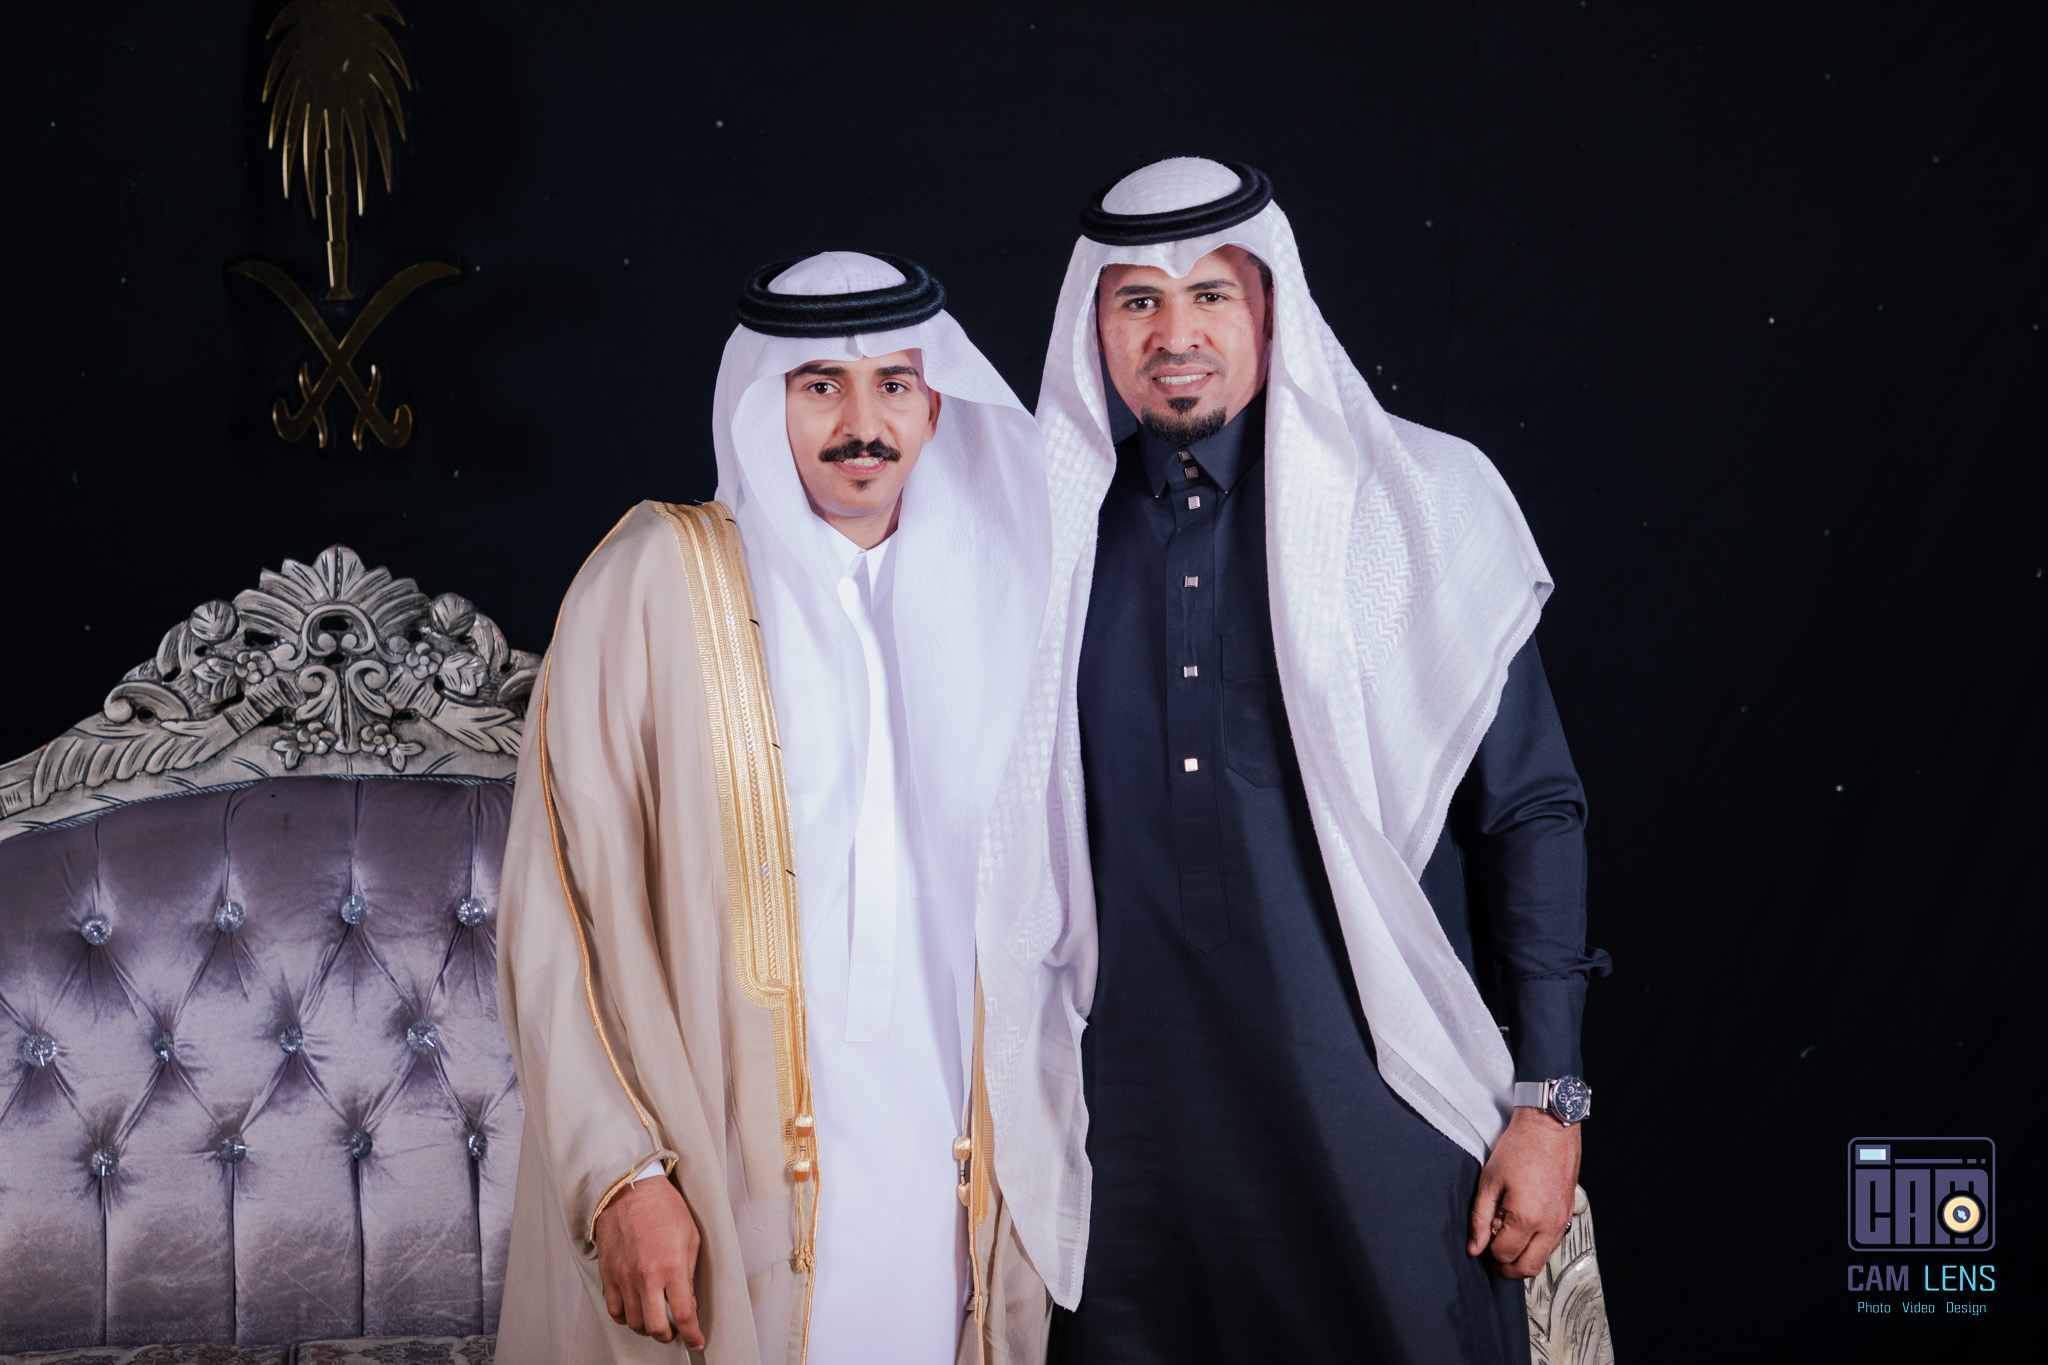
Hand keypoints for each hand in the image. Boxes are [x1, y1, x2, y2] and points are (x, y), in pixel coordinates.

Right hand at [595, 1175, 705, 1347]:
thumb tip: (689, 1304)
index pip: (683, 1314)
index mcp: (672, 1266)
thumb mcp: (691, 1237)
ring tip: (655, 1320)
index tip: (696, 1341)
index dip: (692, 1334)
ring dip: (647, 1327)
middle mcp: (646, 1276)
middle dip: (668, 1335)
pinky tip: (634, 1312)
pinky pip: (614, 1310)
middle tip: (675, 1331)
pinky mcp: (608, 1274)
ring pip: (633, 1322)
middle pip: (656, 1326)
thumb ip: (690, 1274)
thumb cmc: (664, 1208)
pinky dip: (625, 1318)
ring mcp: (624, 1277)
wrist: (630, 1191)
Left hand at [1466, 1105, 1580, 1278]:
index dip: (1488, 1251)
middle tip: (1491, 1254)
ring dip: (1523, 1257)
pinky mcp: (1568, 1213)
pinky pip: (1552, 1243)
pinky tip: (1523, 1227)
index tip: (1481, 1240)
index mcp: (1527, 1217)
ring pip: (1543, 1260)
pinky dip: (1537, 1245)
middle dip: (1506, 1268)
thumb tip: (1474, 1247)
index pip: (1504, 1254)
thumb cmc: (1520, 1147)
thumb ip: (1480, 1218)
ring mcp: (1562, 1220)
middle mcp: (1549, 1224)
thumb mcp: (1490, 1181)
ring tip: (1506, 1237)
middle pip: (1527, 1268)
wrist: (1549, 1126)